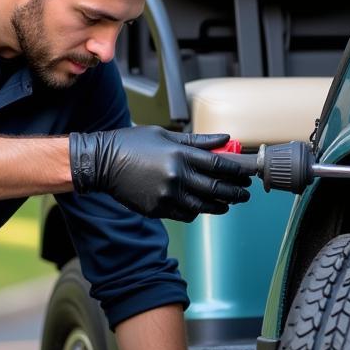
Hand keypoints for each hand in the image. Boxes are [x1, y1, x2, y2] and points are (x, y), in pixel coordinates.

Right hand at [69, 127, 251, 220]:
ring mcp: (167, 195)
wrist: (102, 162)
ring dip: (220, 205)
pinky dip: (196, 212)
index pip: (219, 166)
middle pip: (216, 188)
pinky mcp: (158, 209)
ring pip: (203, 205)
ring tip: (228, 204)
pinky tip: (201, 207)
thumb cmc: (133, 143)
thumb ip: (197, 141)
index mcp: (180, 154)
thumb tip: (224, 139)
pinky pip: (185, 214)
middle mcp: (176, 176)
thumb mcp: (165, 135)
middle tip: (245, 193)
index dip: (238, 172)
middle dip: (235, 192)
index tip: (247, 174)